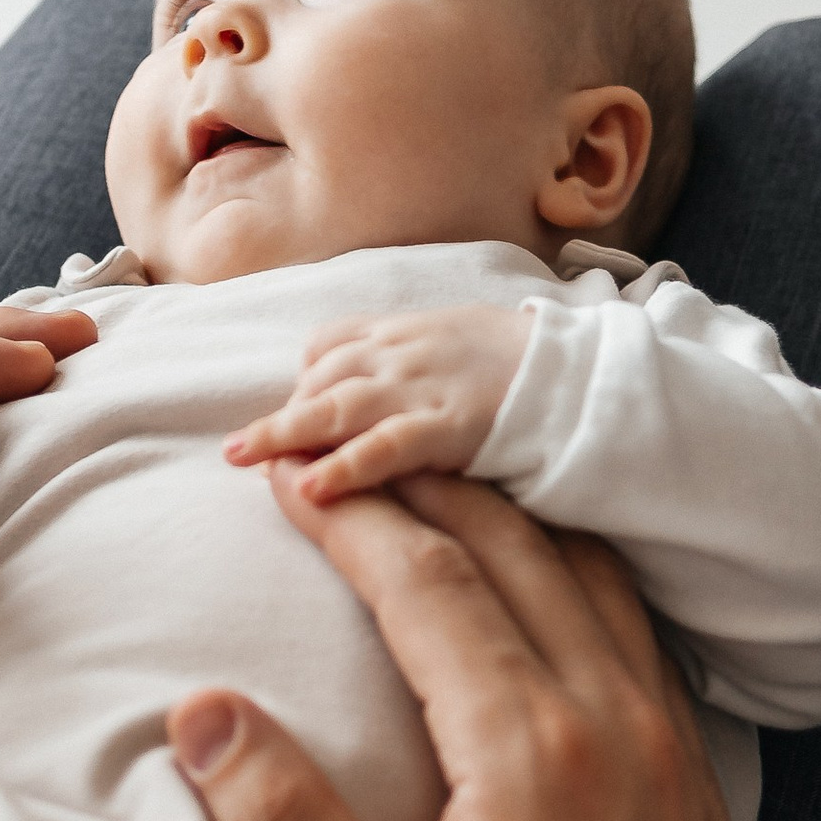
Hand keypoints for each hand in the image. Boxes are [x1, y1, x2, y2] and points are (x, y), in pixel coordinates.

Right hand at [171, 470, 794, 820]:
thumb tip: (202, 711)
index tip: (278, 471)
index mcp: (528, 750)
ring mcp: (667, 741)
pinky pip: (631, 620)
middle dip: (417, 474)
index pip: (425, 577)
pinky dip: (570, 560)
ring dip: (501, 503)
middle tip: (337, 440)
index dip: (343, 513)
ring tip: (425, 468)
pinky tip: (535, 561)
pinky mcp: (692, 773)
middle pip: (511, 542)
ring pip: (585, 567)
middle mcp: (613, 720)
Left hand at [222, 306, 527, 502]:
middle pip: (322, 377)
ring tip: (242, 458)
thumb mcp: (458, 344)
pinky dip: (346, 466)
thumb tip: (376, 390)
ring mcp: (424, 386)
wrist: (585, 370)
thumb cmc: (526, 364)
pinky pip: (387, 446)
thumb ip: (413, 363)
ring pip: (338, 407)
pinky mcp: (450, 424)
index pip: (331, 346)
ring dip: (284, 433)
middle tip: (235, 450)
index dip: (306, 383)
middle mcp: (403, 352)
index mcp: (405, 331)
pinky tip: (312, 488)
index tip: (294, 417)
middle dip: (279, 415)